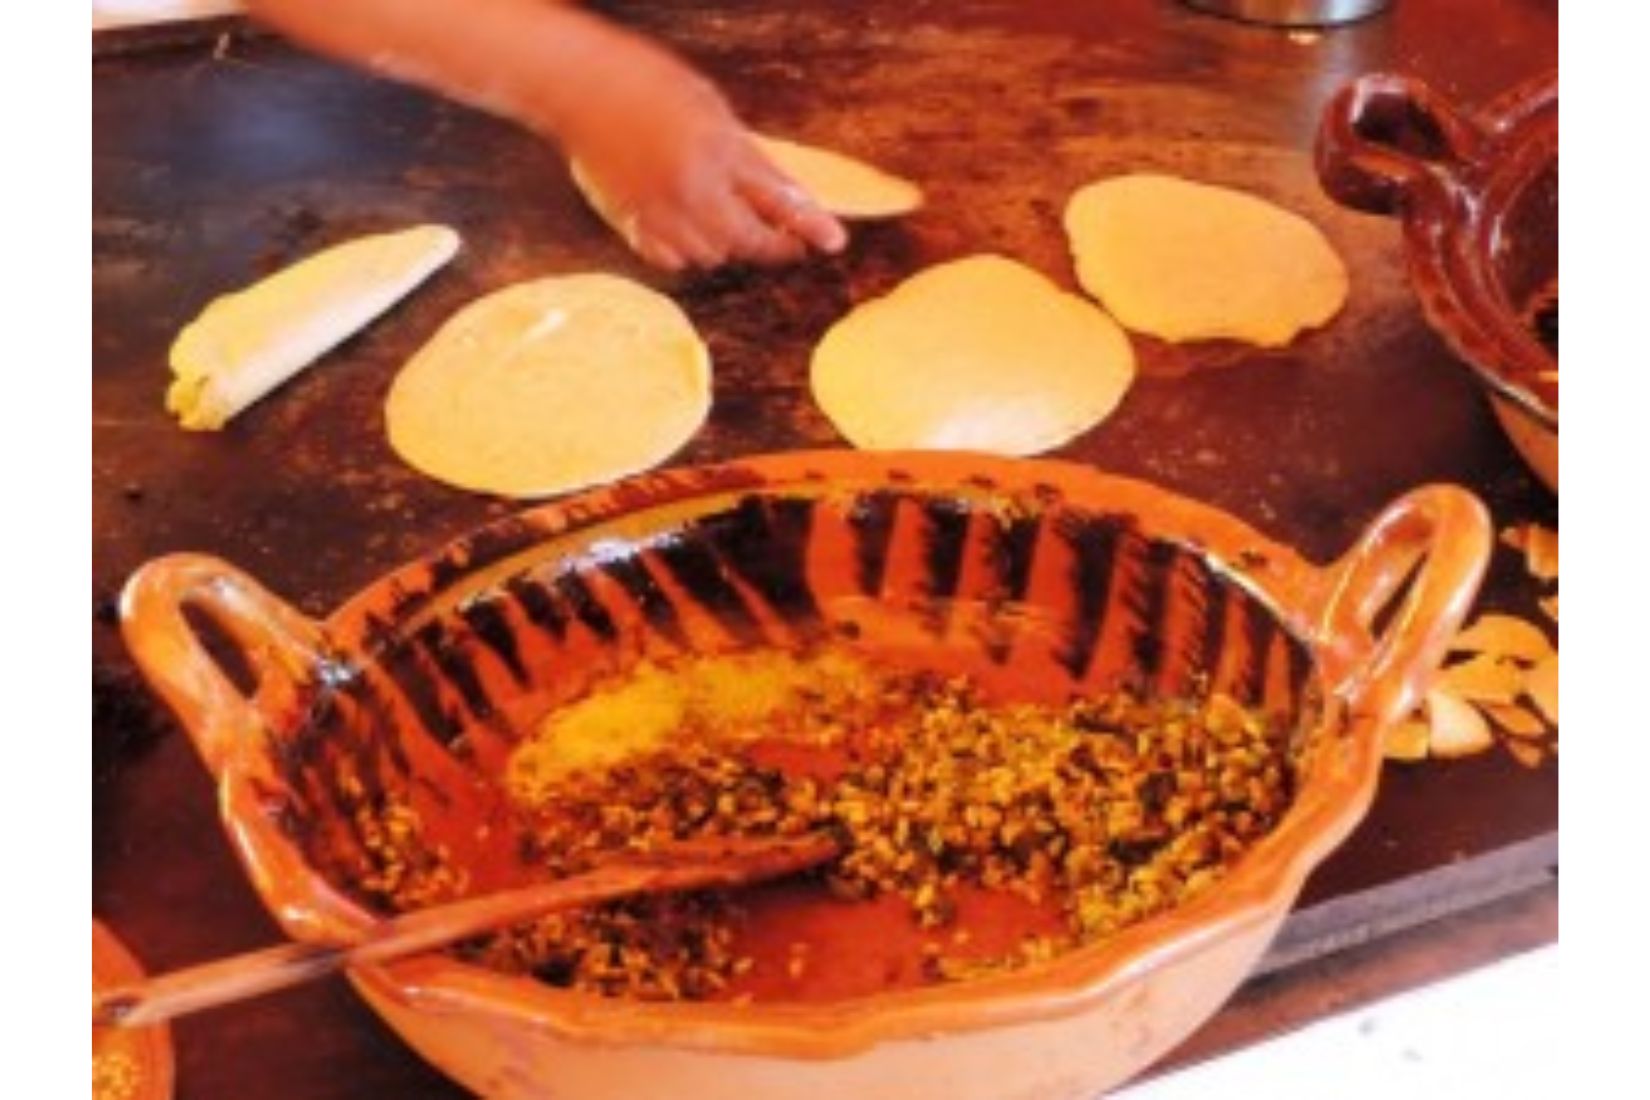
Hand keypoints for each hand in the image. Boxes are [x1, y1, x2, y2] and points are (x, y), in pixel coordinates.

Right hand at [552, 26, 846, 270]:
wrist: (578, 86)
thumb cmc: (643, 83)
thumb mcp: (708, 106)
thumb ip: (745, 152)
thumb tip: (781, 191)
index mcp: (717, 149)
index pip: (776, 197)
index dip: (810, 223)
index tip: (835, 241)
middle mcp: (691, 186)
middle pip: (747, 239)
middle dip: (773, 244)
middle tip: (789, 241)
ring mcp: (658, 208)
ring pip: (711, 254)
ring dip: (727, 245)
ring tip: (727, 219)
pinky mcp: (630, 221)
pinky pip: (671, 257)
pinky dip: (686, 251)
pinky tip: (687, 228)